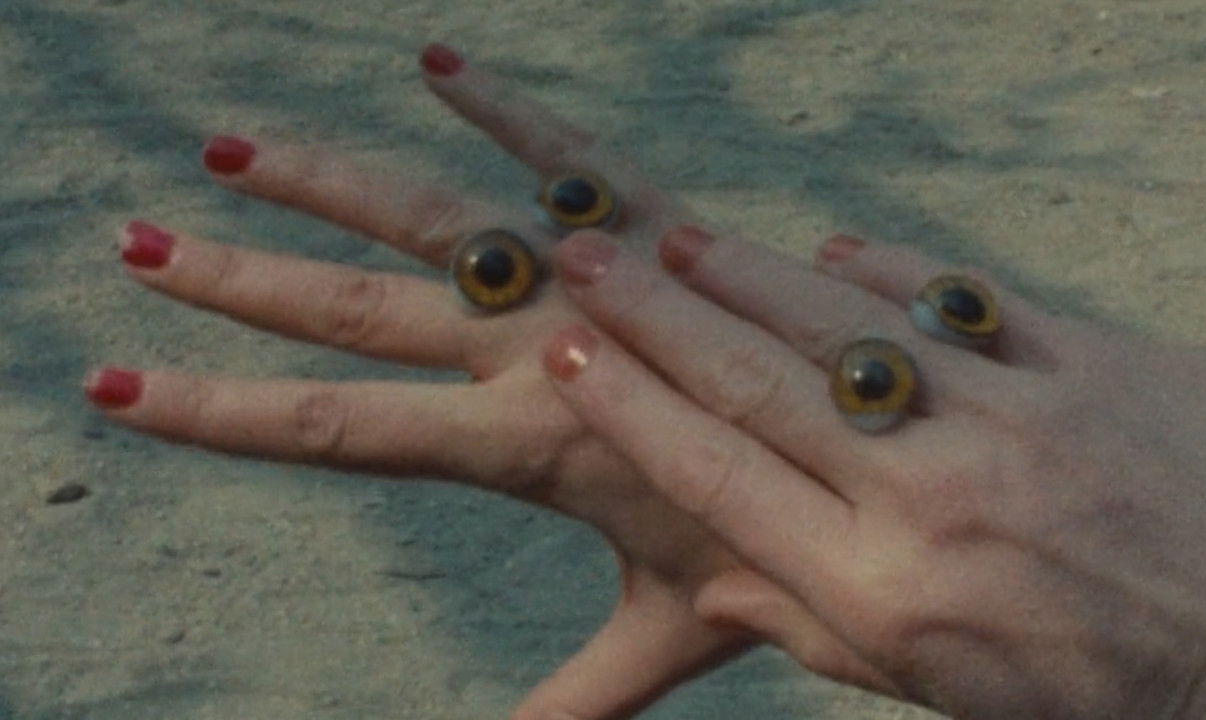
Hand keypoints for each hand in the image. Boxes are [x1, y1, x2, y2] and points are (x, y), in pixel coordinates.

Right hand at [83, 46, 875, 718]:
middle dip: (241, 280)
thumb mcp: (666, 635)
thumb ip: (578, 701)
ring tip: (232, 147)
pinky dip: (507, 111)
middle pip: (364, 307)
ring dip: (330, 181)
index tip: (115, 387)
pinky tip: (434, 60)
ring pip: (445, 215)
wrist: (917, 473)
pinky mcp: (662, 225)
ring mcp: (600, 276)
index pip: (344, 431)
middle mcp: (550, 348)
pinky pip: (576, 158)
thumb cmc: (788, 556)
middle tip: (135, 244)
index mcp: (534, 445)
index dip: (221, 414)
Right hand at [541, 225, 1205, 718]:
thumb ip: (821, 626)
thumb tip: (720, 590)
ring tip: (672, 239)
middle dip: (655, 317)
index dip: (632, 408)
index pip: (722, 479)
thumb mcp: (942, 688)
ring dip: (748, 275)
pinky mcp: (1083, 369)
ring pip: (846, 329)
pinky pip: (965, 303)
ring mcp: (1009, 420)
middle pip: (761, 386)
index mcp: (884, 588)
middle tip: (580, 260)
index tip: (567, 353)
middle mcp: (930, 495)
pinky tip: (833, 245)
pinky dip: (891, 269)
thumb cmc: (1096, 687)